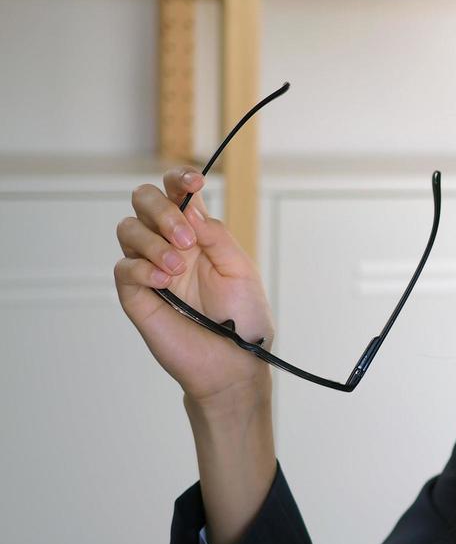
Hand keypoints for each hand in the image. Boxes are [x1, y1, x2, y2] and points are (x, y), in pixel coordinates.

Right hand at [112, 165, 274, 412]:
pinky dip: (142, 268)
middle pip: (144, 200)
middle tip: (185, 239)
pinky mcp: (135, 293)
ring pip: (128, 228)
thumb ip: (216, 236)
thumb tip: (190, 206)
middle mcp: (169, 244)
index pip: (177, 193)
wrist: (233, 364)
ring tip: (177, 268)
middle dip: (161, 209)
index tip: (194, 181)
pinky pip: (124, 266)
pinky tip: (163, 282)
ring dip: (153, 241)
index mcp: (198, 234)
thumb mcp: (240, 270)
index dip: (179, 179)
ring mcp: (149, 267)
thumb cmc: (243, 319)